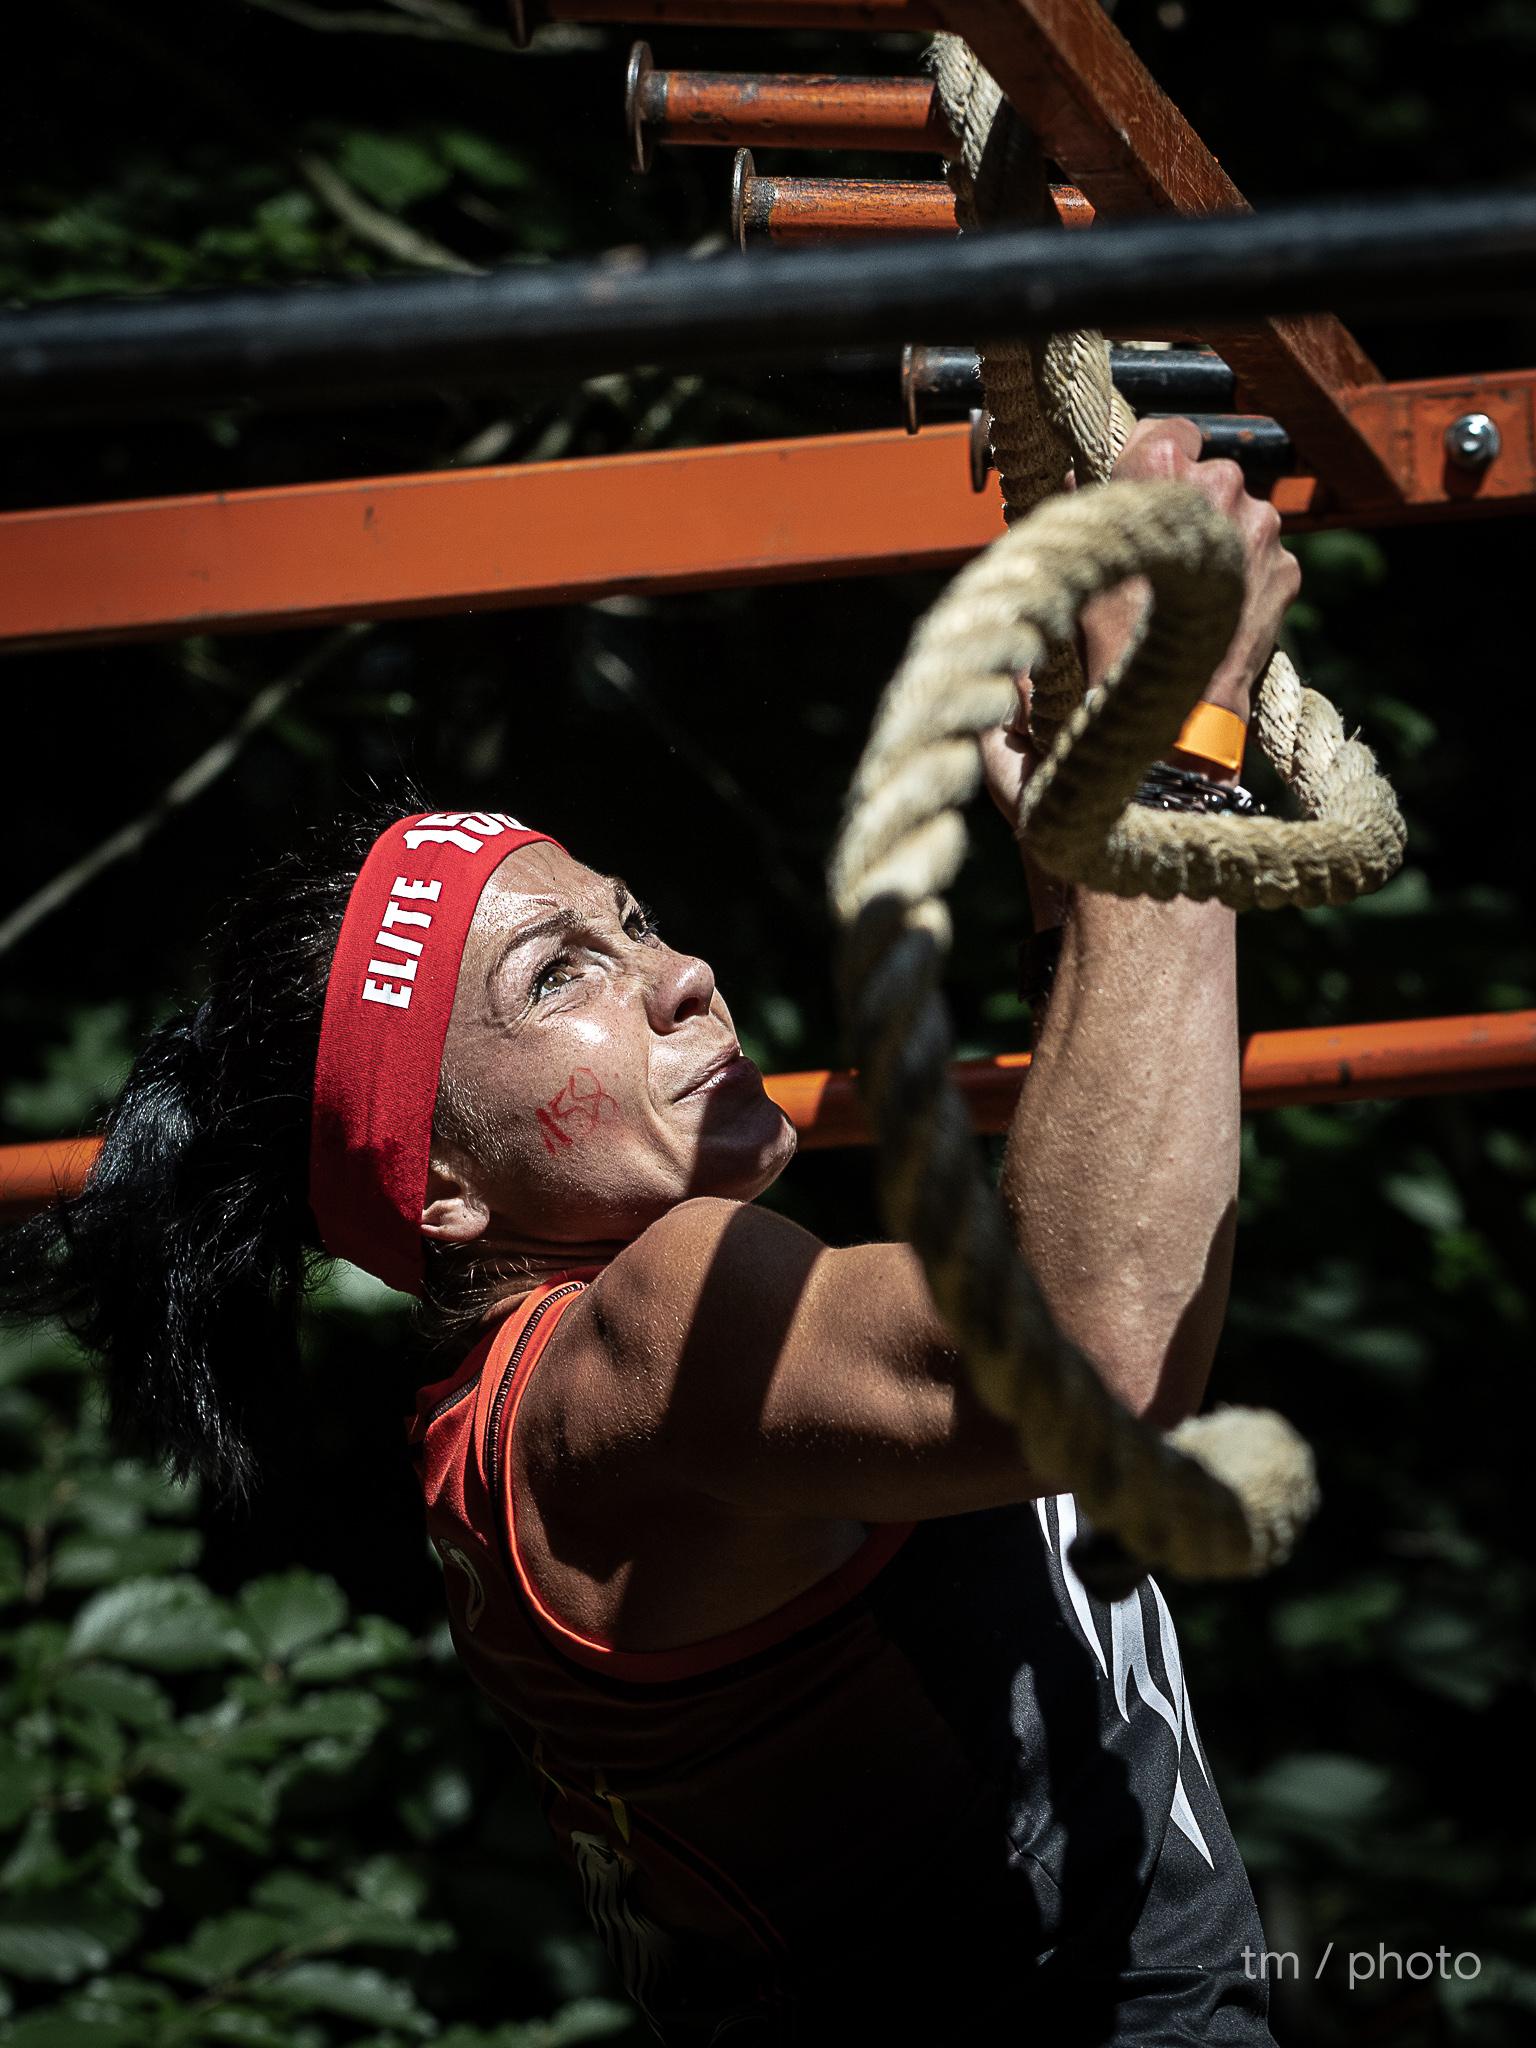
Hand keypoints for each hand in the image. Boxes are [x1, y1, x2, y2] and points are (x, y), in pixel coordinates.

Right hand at [1082, 416, 1300, 720]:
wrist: (1174, 711)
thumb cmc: (1111, 645)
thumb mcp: (1081, 567)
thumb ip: (1084, 507)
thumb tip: (1083, 476)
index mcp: (1165, 471)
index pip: (1168, 427)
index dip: (1152, 453)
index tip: (1142, 479)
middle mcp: (1221, 484)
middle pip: (1206, 472)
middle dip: (1185, 500)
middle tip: (1160, 547)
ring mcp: (1261, 525)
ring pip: (1238, 511)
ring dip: (1216, 534)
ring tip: (1187, 584)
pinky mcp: (1287, 564)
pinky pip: (1262, 552)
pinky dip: (1242, 569)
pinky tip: (1214, 604)